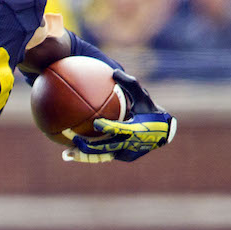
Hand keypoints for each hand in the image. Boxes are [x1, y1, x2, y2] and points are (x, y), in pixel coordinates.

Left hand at [61, 69, 175, 163]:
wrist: (164, 132)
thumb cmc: (151, 111)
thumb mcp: (143, 96)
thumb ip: (129, 83)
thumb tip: (113, 71)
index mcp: (134, 129)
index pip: (119, 128)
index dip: (108, 126)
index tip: (95, 123)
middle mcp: (129, 144)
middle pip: (105, 148)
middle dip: (87, 146)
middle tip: (72, 139)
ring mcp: (126, 153)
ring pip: (101, 157)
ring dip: (84, 156)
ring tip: (66, 155)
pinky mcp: (124, 158)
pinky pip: (104, 156)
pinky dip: (90, 156)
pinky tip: (74, 153)